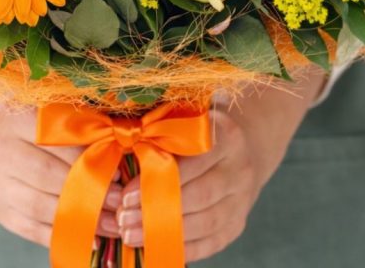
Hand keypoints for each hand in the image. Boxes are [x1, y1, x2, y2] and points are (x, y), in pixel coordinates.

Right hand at [0, 18, 121, 246]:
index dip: (87, 158)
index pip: (54, 143)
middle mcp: (0, 153)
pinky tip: (88, 240)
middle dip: (87, 191)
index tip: (118, 169)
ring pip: (39, 207)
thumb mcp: (43, 104)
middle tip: (121, 200)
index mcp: (14, 120)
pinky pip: (31, 228)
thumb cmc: (24, 111)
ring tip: (112, 224)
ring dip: (79, 218)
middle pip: (48, 178)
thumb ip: (76, 119)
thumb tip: (120, 135)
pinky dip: (59, 236)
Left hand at [115, 70, 325, 262]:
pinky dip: (182, 248)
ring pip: (205, 223)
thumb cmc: (198, 129)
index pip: (192, 162)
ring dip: (166, 232)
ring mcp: (242, 200)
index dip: (158, 180)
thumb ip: (160, 129)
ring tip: (130, 234)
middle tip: (123, 218)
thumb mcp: (185, 117)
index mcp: (227, 136)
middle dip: (158, 210)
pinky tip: (153, 248)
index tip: (126, 194)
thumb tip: (122, 146)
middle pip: (199, 196)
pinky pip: (210, 242)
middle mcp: (240, 169)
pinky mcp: (237, 224)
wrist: (242, 146)